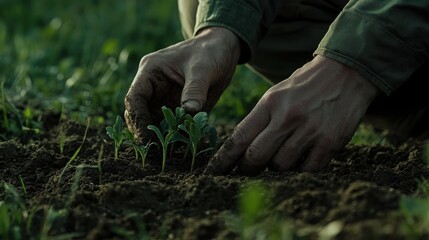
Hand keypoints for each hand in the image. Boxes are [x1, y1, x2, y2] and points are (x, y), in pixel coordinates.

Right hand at [124, 27, 240, 141]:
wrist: (223, 49)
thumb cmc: (210, 51)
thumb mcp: (203, 68)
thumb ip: (195, 90)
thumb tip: (189, 113)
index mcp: (150, 72)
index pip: (134, 98)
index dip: (137, 120)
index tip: (146, 139)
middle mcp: (153, 87)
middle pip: (140, 114)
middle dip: (146, 133)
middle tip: (157, 152)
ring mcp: (165, 98)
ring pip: (155, 123)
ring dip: (162, 137)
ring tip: (170, 153)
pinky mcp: (178, 108)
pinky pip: (173, 126)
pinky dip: (177, 136)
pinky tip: (184, 146)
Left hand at [205, 55, 379, 174]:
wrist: (347, 72)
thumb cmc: (305, 86)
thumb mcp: (276, 94)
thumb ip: (260, 120)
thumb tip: (241, 151)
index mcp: (269, 103)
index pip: (239, 138)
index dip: (223, 160)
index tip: (213, 172)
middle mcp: (287, 117)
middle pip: (256, 157)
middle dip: (247, 169)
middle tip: (246, 172)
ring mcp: (310, 130)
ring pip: (280, 166)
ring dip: (276, 168)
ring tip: (281, 157)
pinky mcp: (330, 142)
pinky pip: (308, 169)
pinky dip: (301, 170)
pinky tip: (302, 160)